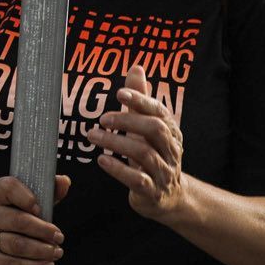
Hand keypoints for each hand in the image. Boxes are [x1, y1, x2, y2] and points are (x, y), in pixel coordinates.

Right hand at [0, 174, 68, 264]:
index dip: (27, 198)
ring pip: (14, 245)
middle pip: (16, 220)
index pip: (9, 188)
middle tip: (59, 238)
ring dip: (40, 251)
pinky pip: (9, 264)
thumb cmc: (8, 217)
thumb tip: (64, 182)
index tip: (41, 210)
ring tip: (56, 253)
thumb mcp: (24, 202)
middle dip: (42, 230)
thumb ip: (45, 192)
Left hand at [86, 64, 192, 222]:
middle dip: (128, 121)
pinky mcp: (153, 192)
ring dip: (116, 143)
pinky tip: (101, 160)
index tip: (120, 93)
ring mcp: (164, 172)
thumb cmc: (154, 155)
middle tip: (102, 119)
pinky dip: (119, 169)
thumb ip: (141, 99)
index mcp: (171, 132)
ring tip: (93, 136)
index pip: (160, 112)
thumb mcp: (148, 127)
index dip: (141, 101)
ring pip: (144, 154)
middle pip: (156, 130)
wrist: (169, 197)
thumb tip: (136, 67)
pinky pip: (138, 180)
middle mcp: (171, 150)